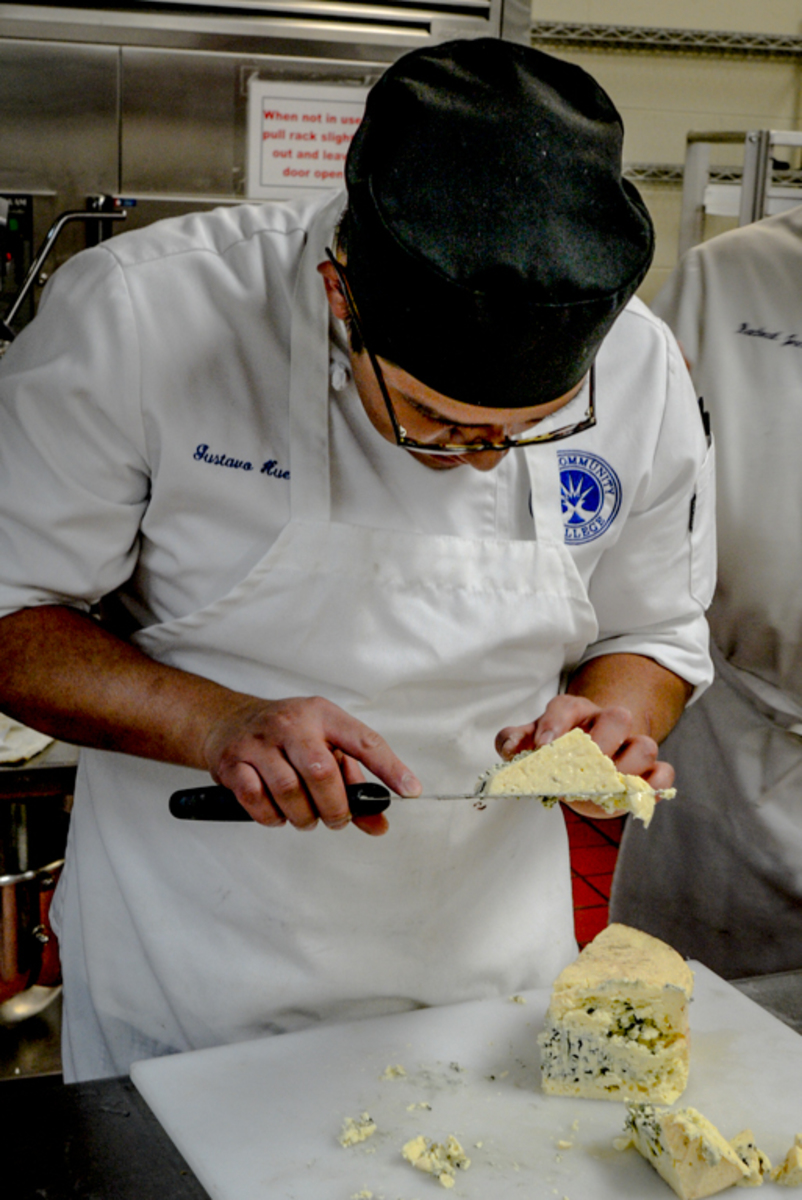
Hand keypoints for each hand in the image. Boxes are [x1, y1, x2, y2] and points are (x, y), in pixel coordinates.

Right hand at [203, 695, 420, 834]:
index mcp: (323, 715)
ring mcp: (260, 741)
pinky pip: (256, 799)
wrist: (229, 720)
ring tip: (306, 817)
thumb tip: (378, 822)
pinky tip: (278, 813)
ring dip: (303, 816)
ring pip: (289, 790)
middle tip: (336, 819)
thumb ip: (353, 784)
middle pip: (322, 772)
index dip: (390, 767)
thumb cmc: (287, 736)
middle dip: (335, 807)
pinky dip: (271, 817)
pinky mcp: (233, 762)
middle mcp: (292, 724)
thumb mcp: (324, 744)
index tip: (409, 790)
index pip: (363, 741)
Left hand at [495, 693, 674, 819]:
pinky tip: (633, 795)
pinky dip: (655, 785)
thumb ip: (513, 740)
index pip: (566, 707)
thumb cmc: (556, 748)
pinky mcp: (648, 771)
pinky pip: (664, 773)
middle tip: (581, 769)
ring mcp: (631, 745)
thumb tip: (509, 747)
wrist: (583, 758)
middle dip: (601, 743)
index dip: (554, 724)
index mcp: (575, 712)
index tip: (542, 747)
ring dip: (627, 769)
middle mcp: (608, 723)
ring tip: (604, 788)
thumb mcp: (530, 740)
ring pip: (646, 746)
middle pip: (618, 717)